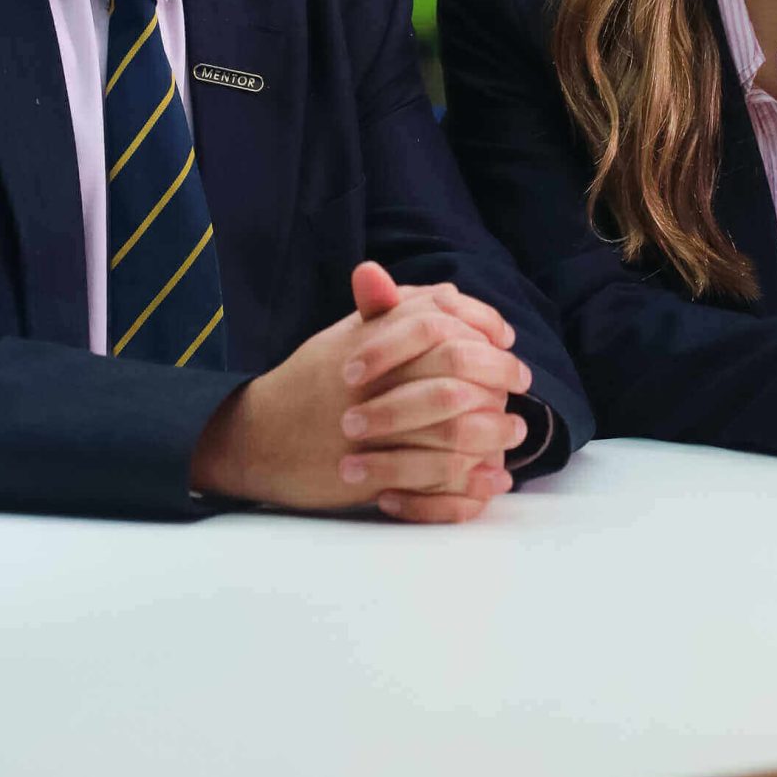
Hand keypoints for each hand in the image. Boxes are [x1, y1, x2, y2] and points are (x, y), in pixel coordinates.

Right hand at [189, 262, 528, 520]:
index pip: (438, 314)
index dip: (480, 322)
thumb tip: (449, 293)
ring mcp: (369, 427)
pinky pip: (429, 477)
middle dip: (495, 371)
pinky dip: (465, 482)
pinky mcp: (366, 474)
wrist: (256, 437)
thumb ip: (394, 313)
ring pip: (449, 424)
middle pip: (452, 363)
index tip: (505, 336)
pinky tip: (490, 479)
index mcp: (367, 335)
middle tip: (520, 379)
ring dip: (490, 428)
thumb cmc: (308, 382)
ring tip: (514, 429)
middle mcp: (370, 376)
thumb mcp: (346, 335)